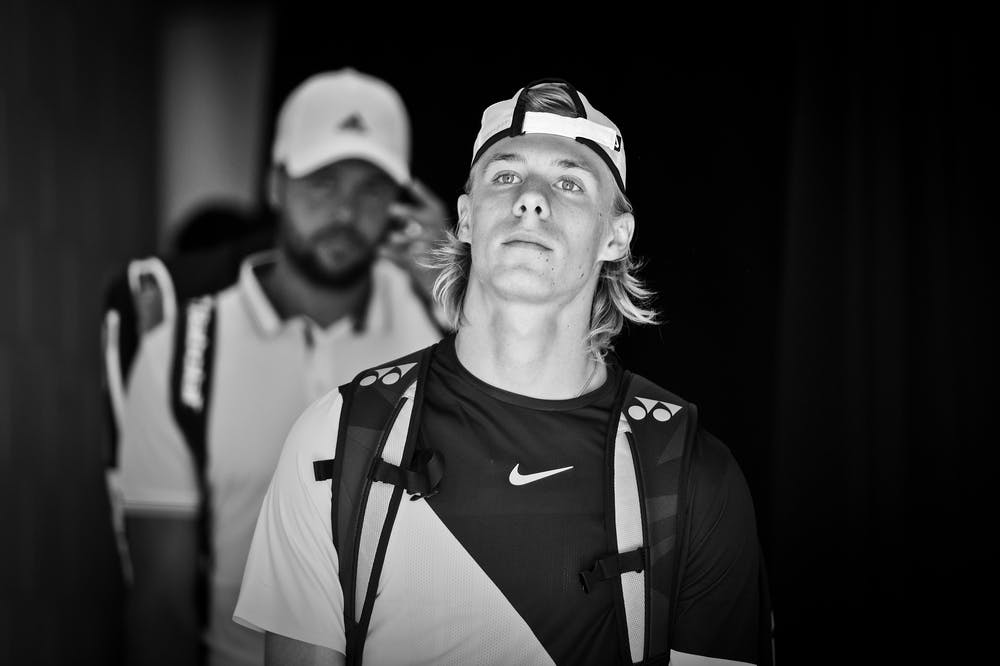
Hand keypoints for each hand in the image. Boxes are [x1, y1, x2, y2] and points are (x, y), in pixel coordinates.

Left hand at [381, 179, 449, 296]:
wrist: (449, 290)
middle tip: (391, 209)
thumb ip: (407, 234)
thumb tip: (385, 234)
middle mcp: (443, 238)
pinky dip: (395, 255)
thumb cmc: (433, 261)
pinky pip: (411, 260)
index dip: (423, 195)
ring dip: (406, 238)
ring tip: (390, 236)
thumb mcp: (421, 247)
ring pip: (423, 242)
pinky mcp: (429, 268)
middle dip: (411, 213)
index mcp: (442, 228)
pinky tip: (380, 250)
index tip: (410, 182)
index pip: (435, 208)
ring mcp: (438, 253)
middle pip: (429, 222)